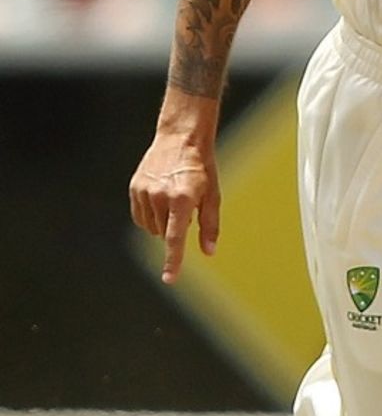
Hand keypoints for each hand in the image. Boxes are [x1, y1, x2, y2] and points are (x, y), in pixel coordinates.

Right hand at [129, 124, 220, 283]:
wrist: (181, 137)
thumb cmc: (202, 167)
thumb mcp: (213, 195)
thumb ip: (210, 225)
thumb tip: (208, 252)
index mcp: (181, 199)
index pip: (175, 238)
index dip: (173, 261)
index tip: (169, 279)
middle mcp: (160, 196)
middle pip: (164, 233)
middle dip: (174, 228)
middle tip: (186, 206)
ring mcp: (144, 191)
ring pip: (151, 226)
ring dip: (162, 221)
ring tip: (174, 197)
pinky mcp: (135, 187)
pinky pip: (140, 216)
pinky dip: (150, 215)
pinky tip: (160, 199)